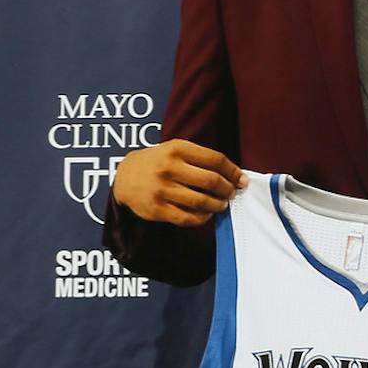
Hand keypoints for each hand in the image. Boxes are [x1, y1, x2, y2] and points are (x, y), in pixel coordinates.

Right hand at [111, 139, 244, 226]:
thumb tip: (235, 176)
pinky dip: (202, 218)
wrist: (125, 176)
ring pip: (201, 201)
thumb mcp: (176, 150)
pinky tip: (206, 214)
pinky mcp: (157, 209)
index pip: (215, 160)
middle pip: (211, 181)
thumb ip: (202, 159)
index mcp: (177, 149)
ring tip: (221, 204)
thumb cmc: (158, 162)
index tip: (242, 180)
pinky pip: (188, 218)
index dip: (233, 171)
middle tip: (231, 193)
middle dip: (227, 189)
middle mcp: (169, 168)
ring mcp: (162, 189)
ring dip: (218, 205)